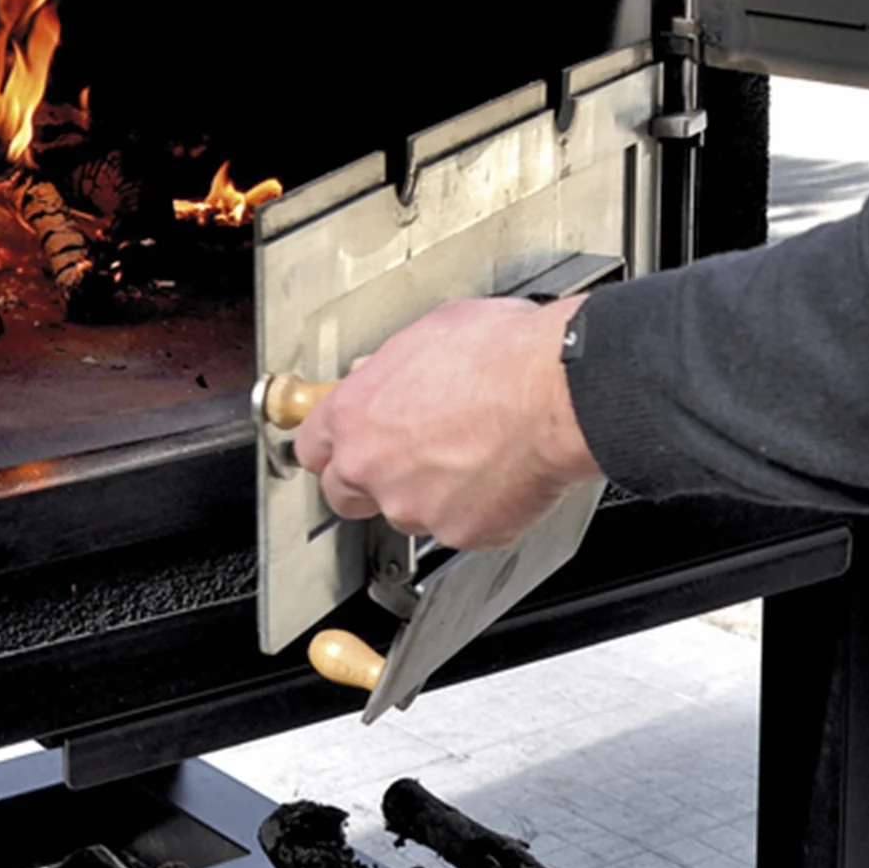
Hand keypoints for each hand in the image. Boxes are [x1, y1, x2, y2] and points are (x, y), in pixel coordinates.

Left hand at [295, 295, 601, 550]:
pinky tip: (497, 476)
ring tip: (467, 458)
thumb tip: (387, 371)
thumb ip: (390, 367)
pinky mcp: (459, 533)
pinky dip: (474, 510)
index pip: (312, 447)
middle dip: (365, 481)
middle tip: (401, 460)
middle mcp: (372, 466)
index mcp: (355, 413)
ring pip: (405, 512)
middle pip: (343, 493)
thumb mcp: (426, 334)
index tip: (343, 445)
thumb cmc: (500, 355)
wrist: (556, 393)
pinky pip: (458, 528)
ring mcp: (413, 506)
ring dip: (426, 493)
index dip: (332, 446)